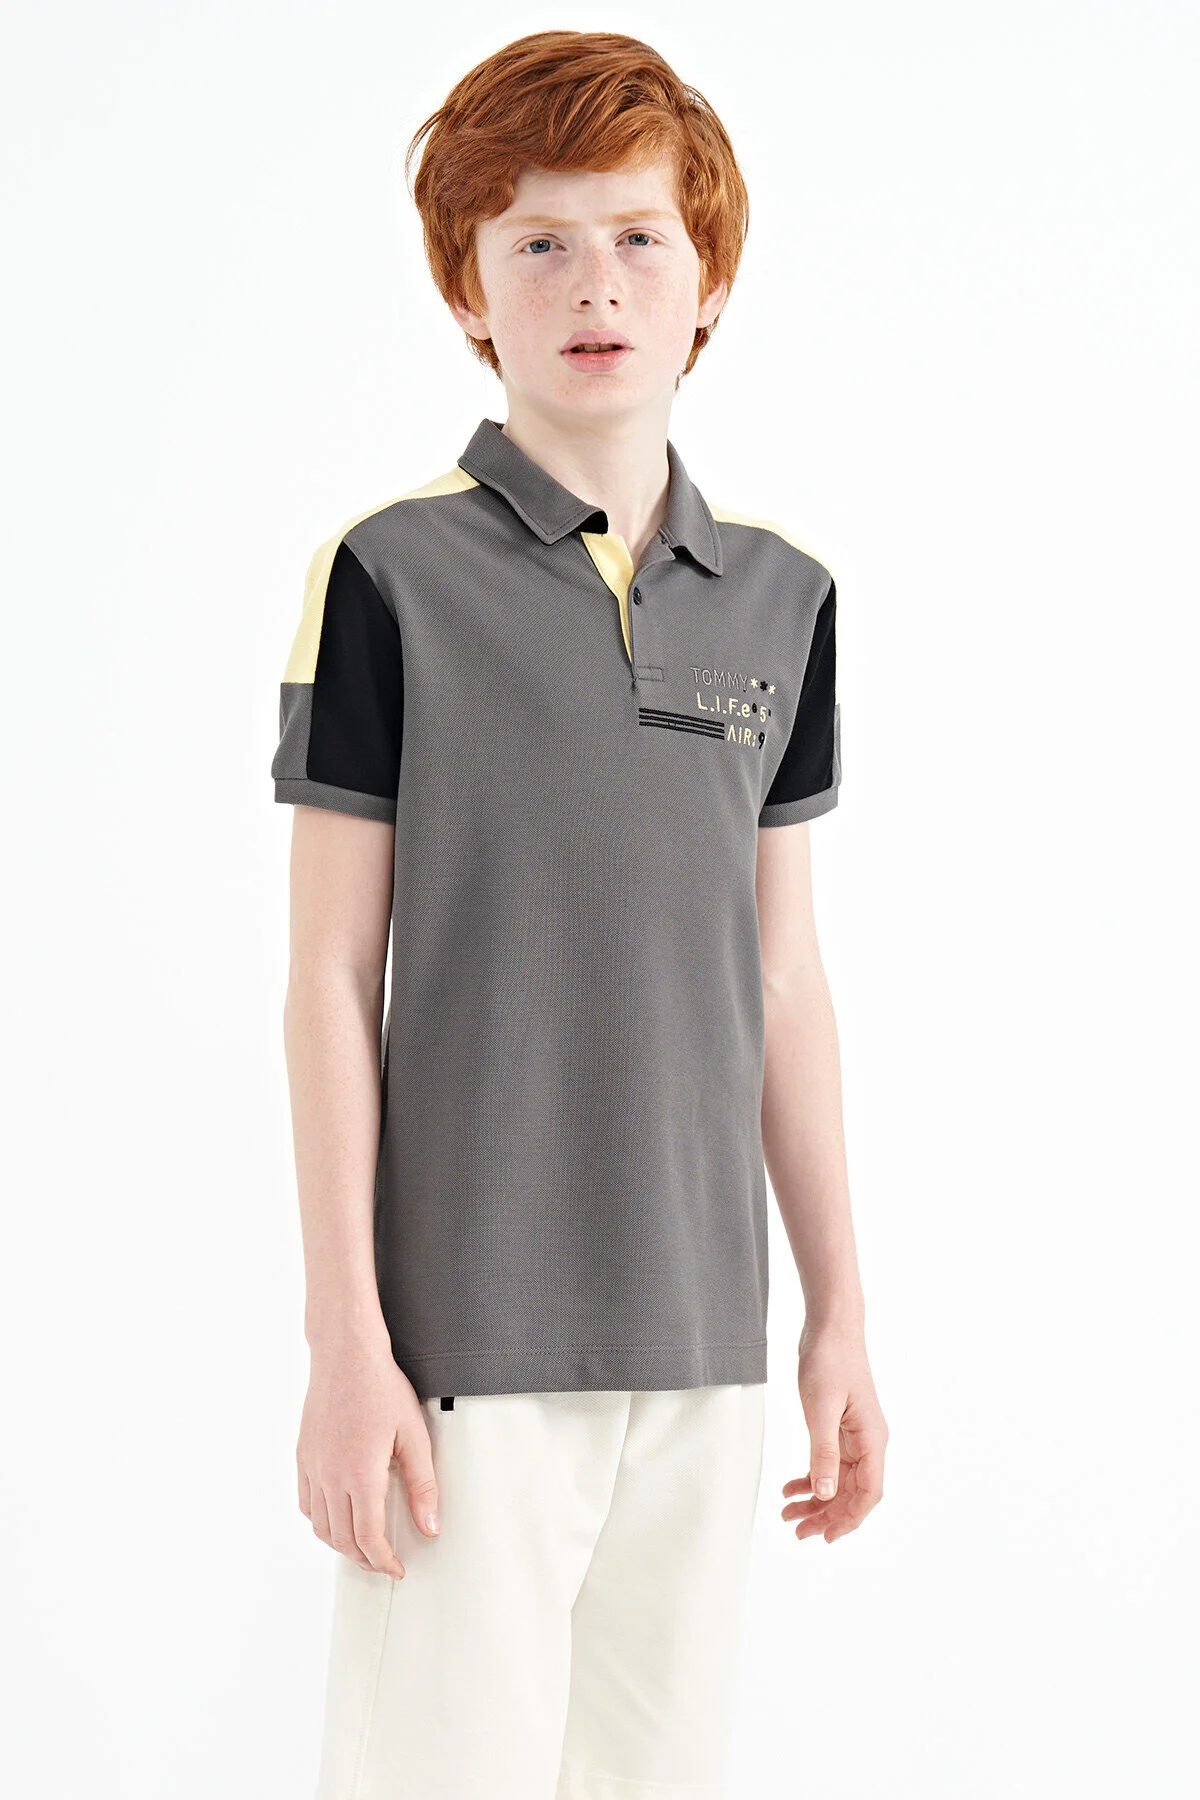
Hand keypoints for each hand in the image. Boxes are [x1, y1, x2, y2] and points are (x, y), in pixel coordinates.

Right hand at [297, 1336, 440, 1577]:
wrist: (346, 1355)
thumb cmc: (381, 1388)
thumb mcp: (414, 1436)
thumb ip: (422, 1485)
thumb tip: (429, 1527)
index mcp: (360, 1474)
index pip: (368, 1538)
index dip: (383, 1561)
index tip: (396, 1568)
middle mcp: (330, 1476)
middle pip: (342, 1540)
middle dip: (365, 1559)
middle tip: (384, 1562)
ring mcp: (312, 1466)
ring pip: (320, 1526)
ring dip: (341, 1544)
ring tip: (363, 1546)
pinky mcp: (303, 1456)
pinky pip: (306, 1503)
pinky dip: (320, 1521)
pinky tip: (336, 1518)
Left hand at [782, 1319, 886, 1543]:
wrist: (831, 1327)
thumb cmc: (830, 1360)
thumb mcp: (820, 1407)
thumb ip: (822, 1452)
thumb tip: (824, 1494)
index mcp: (871, 1439)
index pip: (868, 1493)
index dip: (848, 1519)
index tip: (825, 1537)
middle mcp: (868, 1441)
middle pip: (851, 1492)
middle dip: (825, 1515)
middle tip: (796, 1531)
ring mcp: (854, 1435)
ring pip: (838, 1480)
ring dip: (815, 1500)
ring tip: (787, 1514)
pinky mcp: (840, 1427)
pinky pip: (829, 1462)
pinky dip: (810, 1477)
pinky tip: (790, 1487)